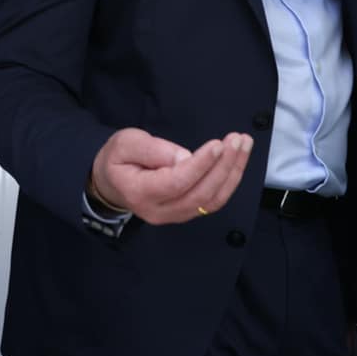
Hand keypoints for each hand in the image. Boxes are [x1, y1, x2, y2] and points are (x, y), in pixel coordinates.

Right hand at [88, 127, 252, 224]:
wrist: (112, 184)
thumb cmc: (117, 160)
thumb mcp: (126, 144)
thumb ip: (153, 150)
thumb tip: (185, 157)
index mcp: (140, 192)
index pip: (176, 182)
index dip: (200, 165)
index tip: (218, 144)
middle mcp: (160, 211)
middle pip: (199, 194)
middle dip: (223, 166)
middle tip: (238, 139)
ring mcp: (176, 215)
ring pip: (211, 200)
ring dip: (232, 172)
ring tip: (244, 145)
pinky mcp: (187, 212)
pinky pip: (213, 201)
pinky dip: (229, 181)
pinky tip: (238, 160)